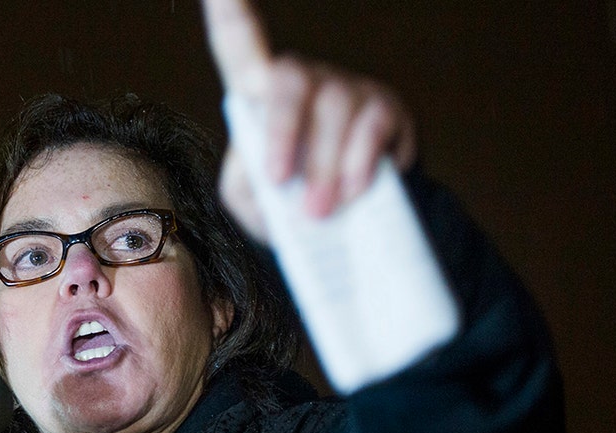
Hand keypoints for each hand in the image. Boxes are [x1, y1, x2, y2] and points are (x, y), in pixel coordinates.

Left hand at [201, 0, 416, 237]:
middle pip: (289, 79)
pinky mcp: (386, 109)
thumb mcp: (251, 202)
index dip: (230, 10)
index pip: (238, 42)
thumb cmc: (288, 204)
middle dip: (283, 132)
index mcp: (259, 94)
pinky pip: (371, 128)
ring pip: (333, 109)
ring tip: (319, 210)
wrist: (347, 228)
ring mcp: (347, 89)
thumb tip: (264, 166)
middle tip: (280, 182)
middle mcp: (304, 80)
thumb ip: (242, 184)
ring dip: (324, 166)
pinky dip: (358, 165)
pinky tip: (352, 192)